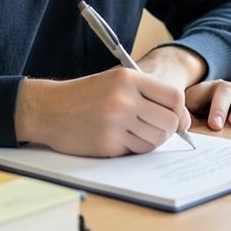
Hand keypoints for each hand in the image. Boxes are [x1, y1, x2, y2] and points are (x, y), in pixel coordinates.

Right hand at [14, 69, 190, 156]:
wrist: (48, 109)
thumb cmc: (84, 95)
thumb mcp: (114, 80)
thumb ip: (147, 92)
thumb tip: (181, 117)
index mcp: (128, 78)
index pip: (174, 96)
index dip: (181, 111)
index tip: (179, 118)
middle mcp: (124, 100)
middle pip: (170, 122)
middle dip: (169, 129)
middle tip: (158, 129)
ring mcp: (116, 124)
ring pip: (156, 140)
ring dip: (151, 140)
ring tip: (135, 132)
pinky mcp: (108, 144)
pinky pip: (137, 151)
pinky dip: (133, 148)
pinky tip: (119, 138)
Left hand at [184, 80, 230, 130]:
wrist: (205, 103)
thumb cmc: (197, 111)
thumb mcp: (188, 113)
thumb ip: (186, 118)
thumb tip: (183, 128)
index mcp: (205, 90)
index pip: (207, 93)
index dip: (214, 109)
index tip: (215, 126)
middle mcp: (223, 88)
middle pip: (225, 92)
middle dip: (224, 108)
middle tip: (225, 125)